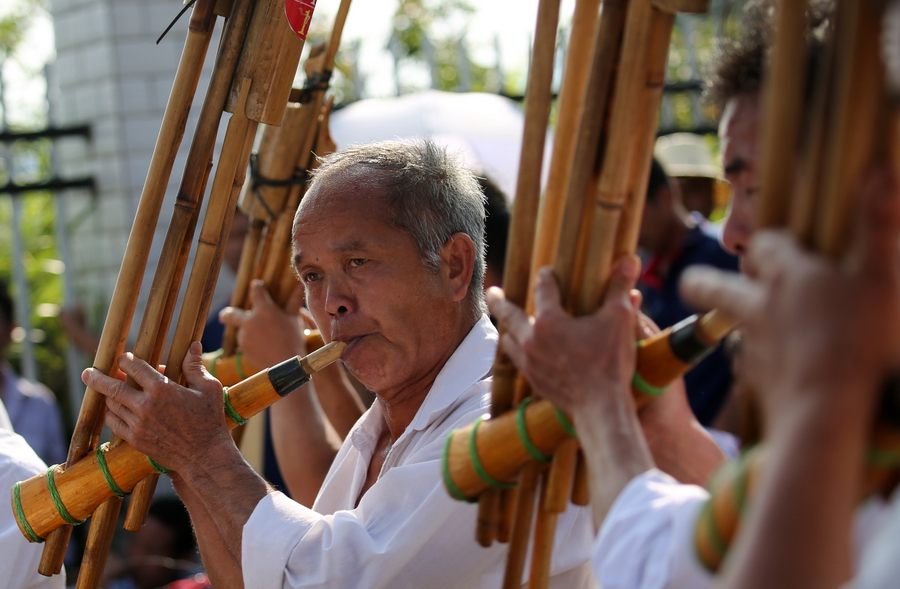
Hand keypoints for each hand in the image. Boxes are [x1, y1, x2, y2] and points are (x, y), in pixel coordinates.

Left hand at [82, 341, 232, 471]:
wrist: (204, 455)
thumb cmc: (210, 419)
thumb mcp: (208, 388)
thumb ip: (195, 366)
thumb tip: (193, 344)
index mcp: (162, 389)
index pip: (135, 367)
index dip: (126, 360)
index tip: (123, 357)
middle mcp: (145, 405)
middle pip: (113, 387)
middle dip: (98, 378)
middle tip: (87, 372)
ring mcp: (138, 424)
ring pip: (112, 405)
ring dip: (105, 395)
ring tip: (101, 390)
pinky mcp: (136, 439)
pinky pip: (114, 424)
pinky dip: (110, 414)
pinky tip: (111, 410)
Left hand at [219, 280, 309, 368]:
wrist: (285, 365)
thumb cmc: (293, 339)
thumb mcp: (294, 318)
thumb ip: (294, 300)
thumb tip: (299, 284)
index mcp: (264, 309)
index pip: (257, 291)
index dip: (257, 287)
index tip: (257, 286)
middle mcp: (250, 321)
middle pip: (231, 314)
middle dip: (227, 314)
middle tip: (224, 316)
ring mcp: (244, 335)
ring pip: (241, 330)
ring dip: (247, 331)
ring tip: (263, 339)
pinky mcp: (243, 348)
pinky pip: (244, 343)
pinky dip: (251, 343)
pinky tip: (263, 348)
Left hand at [486, 255, 640, 415]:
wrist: (601, 408)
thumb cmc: (610, 362)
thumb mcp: (619, 320)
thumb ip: (620, 288)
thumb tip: (629, 259)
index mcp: (549, 320)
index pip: (543, 288)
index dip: (546, 277)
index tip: (547, 272)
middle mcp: (531, 339)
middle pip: (509, 314)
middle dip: (499, 301)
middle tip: (491, 292)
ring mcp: (530, 362)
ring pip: (509, 339)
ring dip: (509, 329)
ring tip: (507, 324)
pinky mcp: (534, 380)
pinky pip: (517, 361)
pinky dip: (517, 351)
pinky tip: (521, 352)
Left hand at [682, 168, 899, 431]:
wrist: (825, 413)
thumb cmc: (858, 342)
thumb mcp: (881, 279)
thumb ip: (878, 226)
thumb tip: (880, 172)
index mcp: (787, 276)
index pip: (765, 244)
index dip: (772, 242)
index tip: (783, 245)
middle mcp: (758, 306)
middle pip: (712, 285)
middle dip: (704, 280)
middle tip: (698, 280)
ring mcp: (751, 345)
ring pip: (731, 325)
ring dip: (741, 321)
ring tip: (763, 326)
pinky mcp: (754, 380)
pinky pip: (749, 363)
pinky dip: (760, 359)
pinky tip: (784, 367)